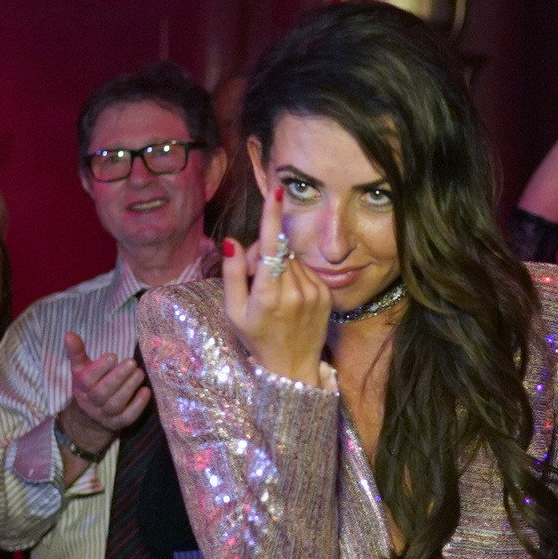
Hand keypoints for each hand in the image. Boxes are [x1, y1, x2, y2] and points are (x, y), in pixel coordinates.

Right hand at [59, 330, 147, 455]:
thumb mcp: (80, 369)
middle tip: (132, 362)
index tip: (113, 356)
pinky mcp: (118, 423)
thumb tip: (69, 334)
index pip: (87, 380)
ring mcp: (105, 415)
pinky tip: (146, 391)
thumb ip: (76, 352)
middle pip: (102, 393)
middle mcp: (91, 403)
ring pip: (116, 404)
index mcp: (80, 388)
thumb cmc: (89, 386)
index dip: (99, 368)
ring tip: (139, 373)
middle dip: (117, 377)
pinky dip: (138, 405)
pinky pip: (128, 417)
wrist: (89, 419)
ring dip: (129, 388)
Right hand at [221, 186, 333, 382]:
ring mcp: (313, 291)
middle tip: (254, 282)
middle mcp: (294, 290)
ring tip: (273, 294)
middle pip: (277, 250)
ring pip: (292, 259)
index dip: (272, 215)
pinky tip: (290, 298)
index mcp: (268, 294)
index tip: (277, 191)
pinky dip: (295, 276)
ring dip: (280, 267)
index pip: (271, 245)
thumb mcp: (233, 311)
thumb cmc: (256, 339)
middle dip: (263, 255)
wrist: (291, 367)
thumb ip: (232, 275)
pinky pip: (306, 270)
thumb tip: (232, 241)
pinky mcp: (325, 294)